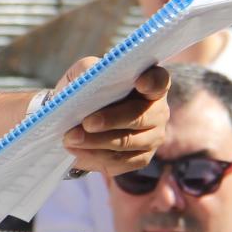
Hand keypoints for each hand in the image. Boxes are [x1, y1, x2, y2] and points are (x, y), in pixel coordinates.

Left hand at [56, 59, 168, 175]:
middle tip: (87, 123)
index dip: (152, 82)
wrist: (77, 119)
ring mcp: (152, 137)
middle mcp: (158, 111)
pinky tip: (77, 151)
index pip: (159, 81)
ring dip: (97, 142)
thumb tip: (90, 75)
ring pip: (128, 142)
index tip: (139, 83)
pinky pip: (121, 162)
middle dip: (112, 120)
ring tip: (71, 138)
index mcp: (149, 84)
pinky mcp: (141, 158)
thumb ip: (88, 69)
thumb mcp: (83, 73)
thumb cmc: (87, 90)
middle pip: (140, 117)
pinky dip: (96, 157)